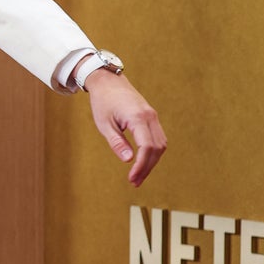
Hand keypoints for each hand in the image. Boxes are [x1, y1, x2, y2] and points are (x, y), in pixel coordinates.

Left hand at [83, 69, 166, 186]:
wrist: (108, 81)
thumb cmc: (103, 102)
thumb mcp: (104, 124)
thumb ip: (117, 143)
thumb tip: (129, 161)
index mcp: (138, 118)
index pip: (146, 147)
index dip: (141, 166)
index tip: (132, 179)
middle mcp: (150, 116)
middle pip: (157, 148)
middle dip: (147, 167)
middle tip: (135, 182)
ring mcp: (153, 116)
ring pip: (161, 144)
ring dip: (152, 161)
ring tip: (138, 176)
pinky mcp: (151, 117)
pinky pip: (158, 137)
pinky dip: (153, 151)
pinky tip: (143, 162)